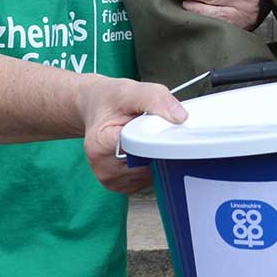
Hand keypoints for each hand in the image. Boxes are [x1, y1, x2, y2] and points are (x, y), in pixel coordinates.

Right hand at [79, 78, 187, 193]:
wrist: (97, 107)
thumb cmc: (110, 101)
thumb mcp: (130, 90)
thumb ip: (155, 99)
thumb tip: (179, 117)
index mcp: (101, 143)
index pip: (140, 149)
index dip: (158, 140)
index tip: (162, 129)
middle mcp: (102, 166)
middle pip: (148, 164)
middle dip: (159, 147)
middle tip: (151, 128)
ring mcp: (111, 179)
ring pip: (151, 174)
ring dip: (156, 156)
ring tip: (144, 138)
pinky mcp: (121, 186)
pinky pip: (148, 180)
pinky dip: (152, 165)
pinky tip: (143, 150)